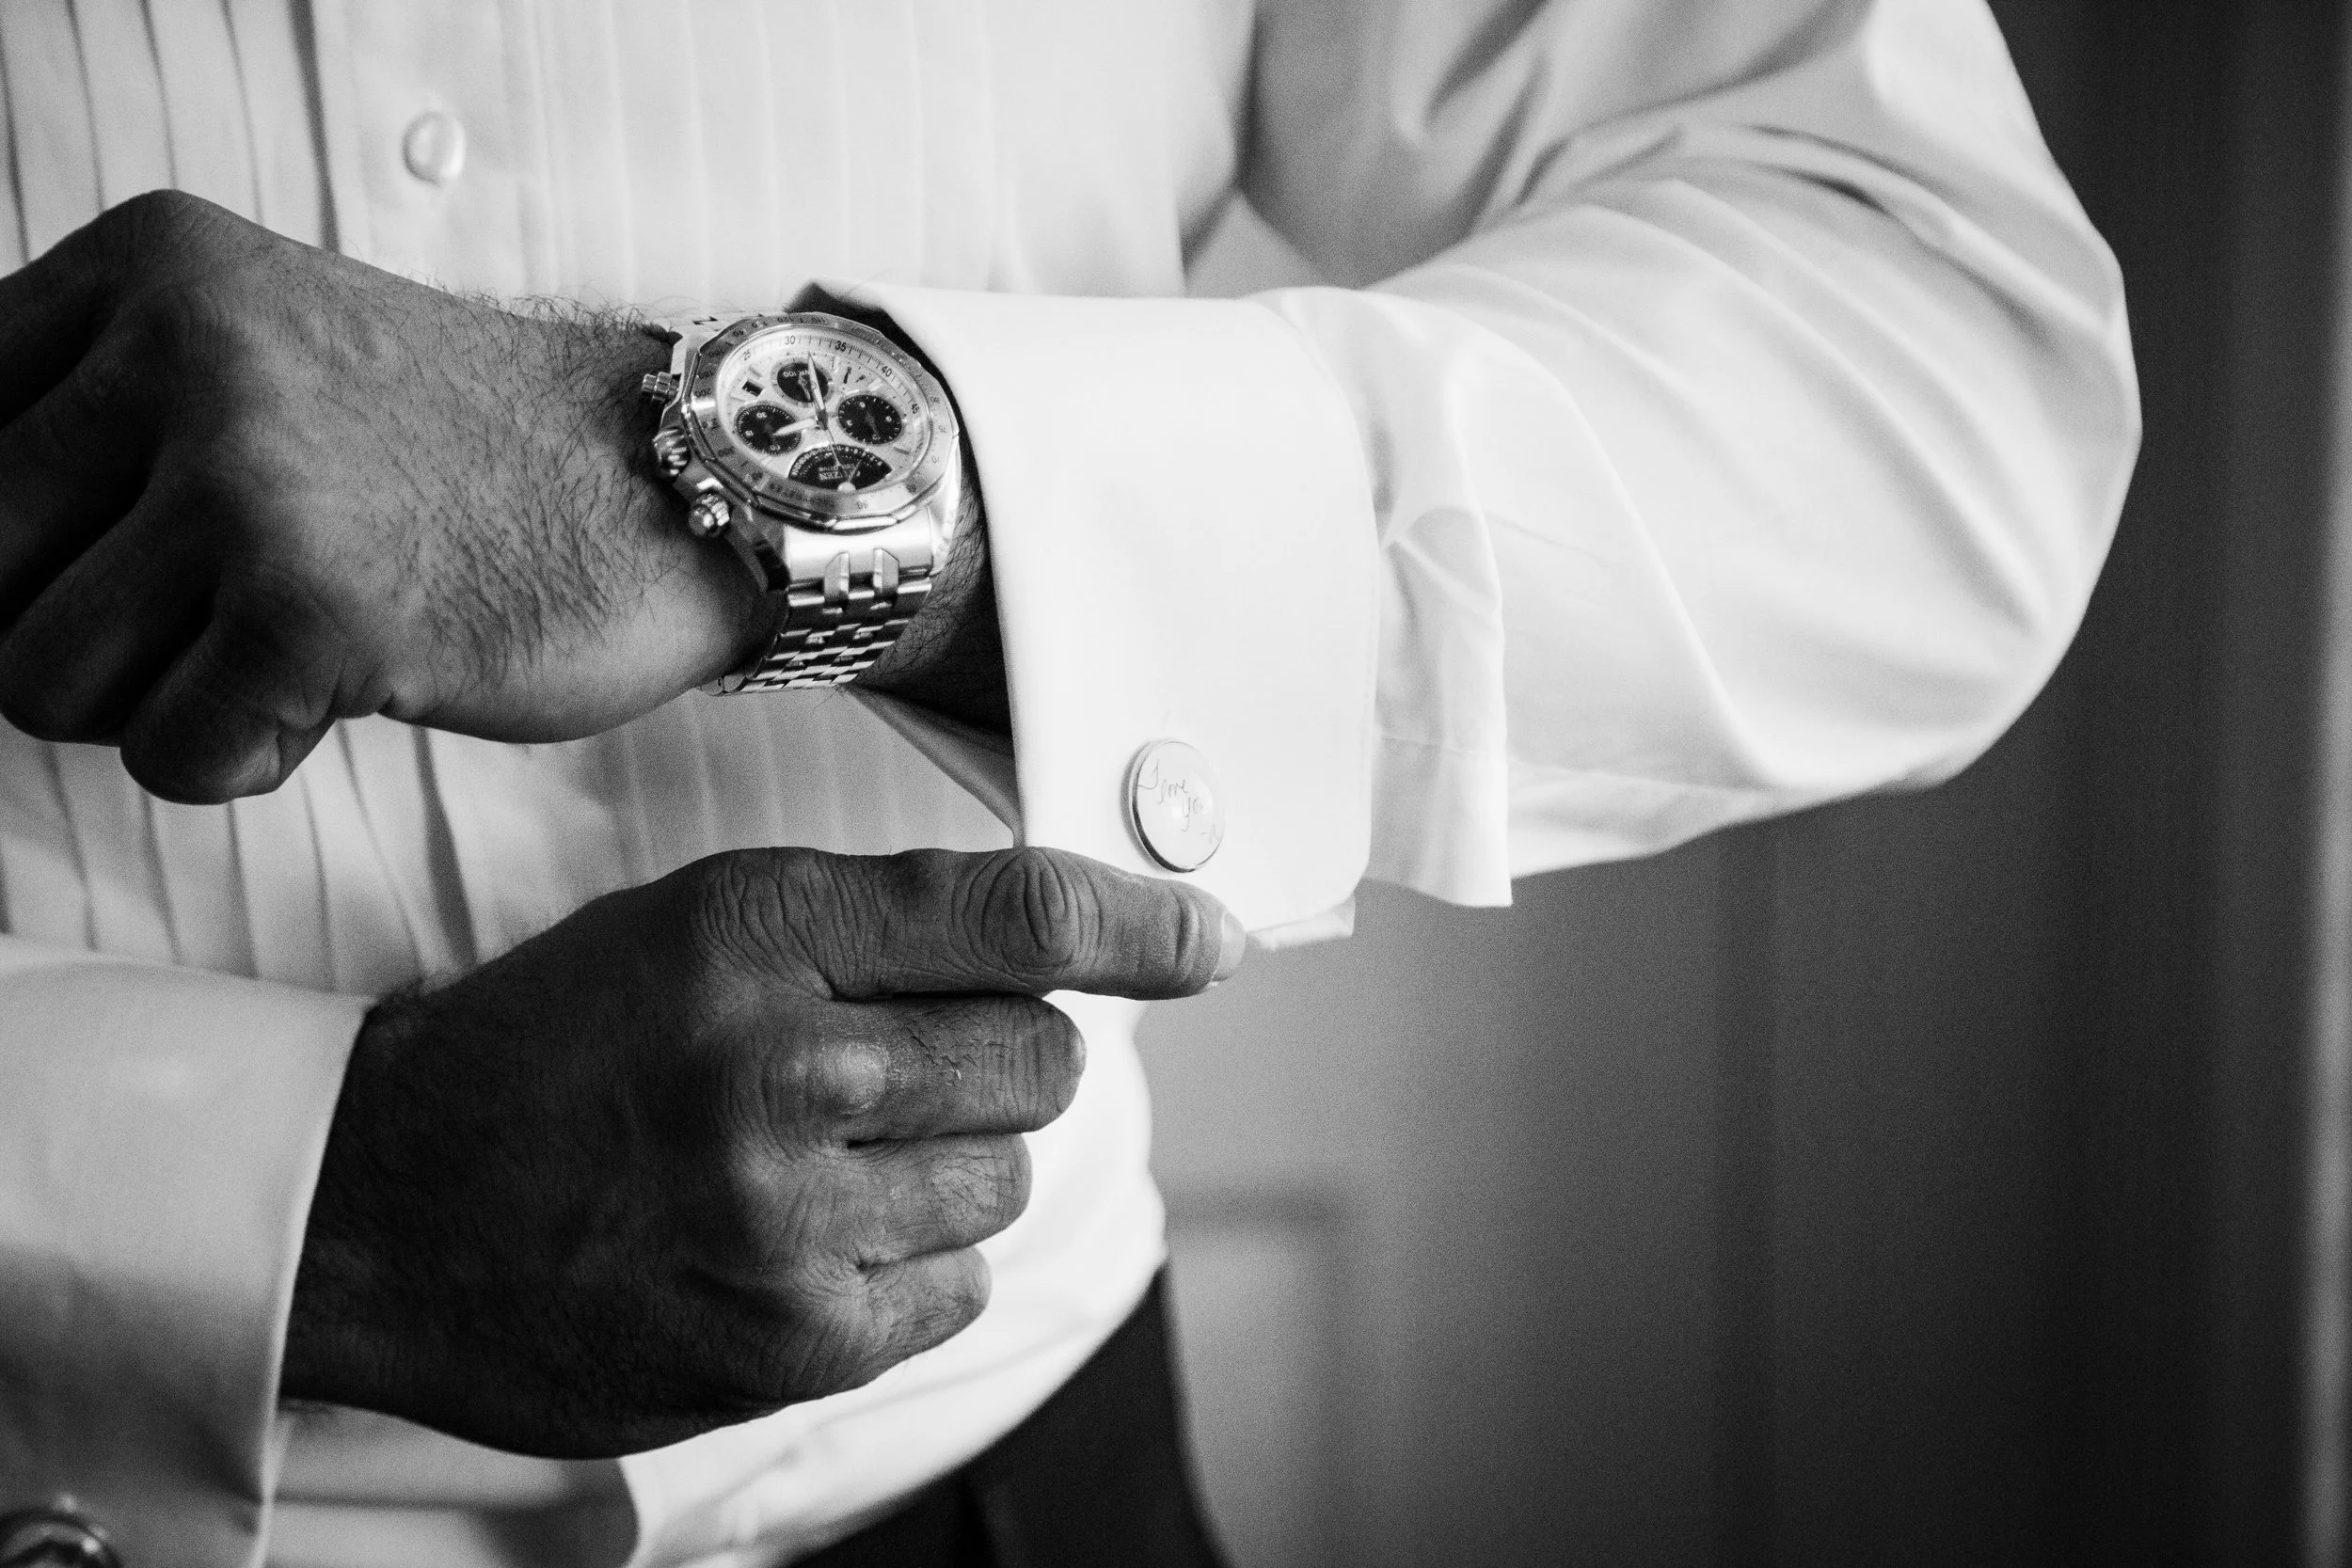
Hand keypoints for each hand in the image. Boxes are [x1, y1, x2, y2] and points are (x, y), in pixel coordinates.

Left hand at [0, 190, 858, 800]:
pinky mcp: (315, 609)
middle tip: (210, 620)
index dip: (17, 548)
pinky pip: (171, 756)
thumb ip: (100, 421)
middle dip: (80, 635)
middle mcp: (184, 349)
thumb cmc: (473, 455)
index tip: (113, 569)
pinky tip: (346, 684)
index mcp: (152, 268)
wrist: (674, 488)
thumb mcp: (261, 358)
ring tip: (282, 647)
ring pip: (40, 679)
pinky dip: (249, 754)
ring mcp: (248, 476)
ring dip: (159, 702)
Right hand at [282, 845, 1243, 1457]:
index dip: (1142, 929)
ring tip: (825, 1160)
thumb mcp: (695, 927)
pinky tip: (812, 1240)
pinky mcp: (787, 1341)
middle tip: (908, 1068)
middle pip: (1043, 1056)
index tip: (1208, 947)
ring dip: (948, 1167)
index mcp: (757, 931)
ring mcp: (785, 1216)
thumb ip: (875, 930)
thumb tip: (1075, 952)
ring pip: (1004, 1178)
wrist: (380, 1207)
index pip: (1017, 918)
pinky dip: (913, 1268)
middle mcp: (781, 1064)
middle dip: (1008, 1057)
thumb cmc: (555, 1049)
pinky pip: (957, 1289)